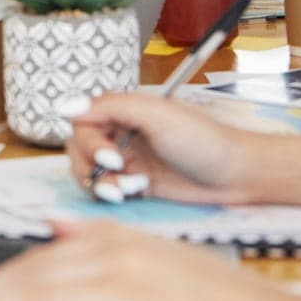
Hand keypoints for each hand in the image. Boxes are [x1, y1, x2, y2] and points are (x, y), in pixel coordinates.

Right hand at [62, 92, 300, 209]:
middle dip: (91, 164)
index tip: (109, 155)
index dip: (88, 139)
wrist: (235, 176)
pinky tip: (136, 192)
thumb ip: (111, 106)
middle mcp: (121, 132)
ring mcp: (126, 160)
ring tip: (129, 188)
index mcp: (125, 110)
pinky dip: (111, 194)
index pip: (82, 121)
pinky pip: (103, 191)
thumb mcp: (158, 115)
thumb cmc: (204, 140)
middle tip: (119, 171)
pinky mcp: (133, 186)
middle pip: (78, 147)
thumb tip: (64, 106)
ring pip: (86, 172)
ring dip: (101, 182)